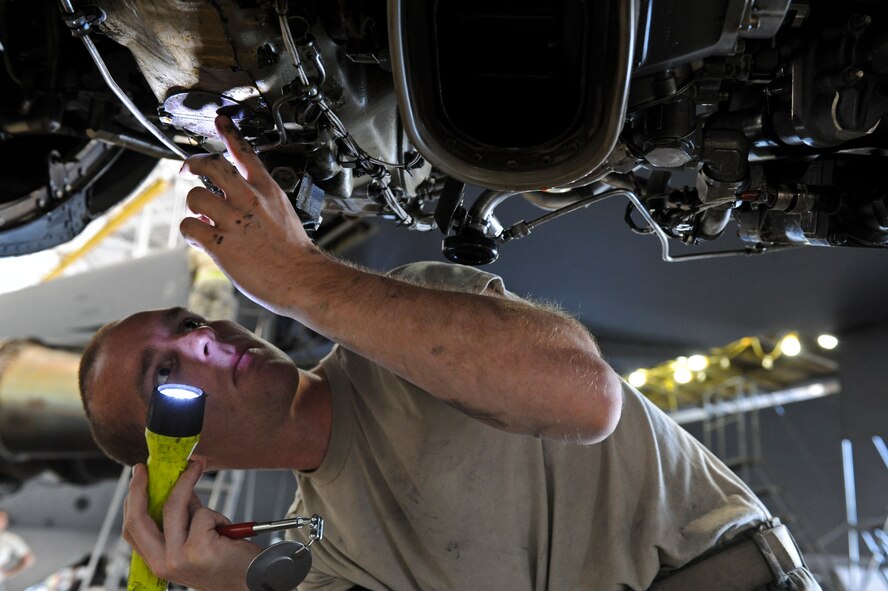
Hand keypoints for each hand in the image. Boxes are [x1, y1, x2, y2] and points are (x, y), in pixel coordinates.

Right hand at [123, 461, 260, 590]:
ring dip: (189, 484)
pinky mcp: (199, 550)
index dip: (132, 499)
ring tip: (200, 473)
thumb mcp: (197, 537)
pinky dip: (217, 515)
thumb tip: (177, 482)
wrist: (253, 578)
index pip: (132, 529)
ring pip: (175, 507)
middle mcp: (163, 563)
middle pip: (139, 520)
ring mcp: (179, 559)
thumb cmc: (227, 559)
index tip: (138, 476)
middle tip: (148, 466)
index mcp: (157, 561)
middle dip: (141, 488)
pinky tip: (226, 529)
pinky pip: (203, 515)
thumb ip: (185, 513)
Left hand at [179, 115, 317, 314]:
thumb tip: (237, 202)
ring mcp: (233, 220)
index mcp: (267, 191)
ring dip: (194, 208)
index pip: (245, 153)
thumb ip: (261, 202)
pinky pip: (189, 227)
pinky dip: (190, 232)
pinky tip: (200, 239)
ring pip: (195, 196)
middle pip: (211, 165)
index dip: (229, 134)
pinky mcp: (220, 243)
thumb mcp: (284, 213)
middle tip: (187, 170)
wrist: (302, 278)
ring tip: (203, 219)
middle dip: (193, 164)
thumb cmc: (295, 254)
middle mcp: (249, 200)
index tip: (220, 122)